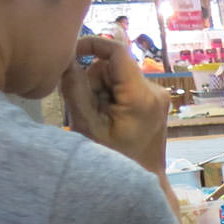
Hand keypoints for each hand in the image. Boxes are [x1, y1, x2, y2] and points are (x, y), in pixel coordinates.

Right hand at [59, 36, 170, 173]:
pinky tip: (113, 118)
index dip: (91, 44)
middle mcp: (155, 90)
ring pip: (115, 76)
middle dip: (94, 82)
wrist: (144, 179)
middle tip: (92, 111)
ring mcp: (158, 95)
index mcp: (141, 96)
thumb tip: (66, 58)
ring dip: (102, 92)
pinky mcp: (155, 100)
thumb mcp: (86, 124)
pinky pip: (124, 85)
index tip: (71, 52)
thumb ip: (74, 89)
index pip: (117, 51)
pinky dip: (112, 97)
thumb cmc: (114, 159)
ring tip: (103, 118)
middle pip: (112, 66)